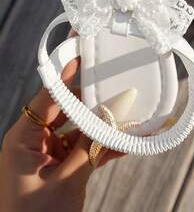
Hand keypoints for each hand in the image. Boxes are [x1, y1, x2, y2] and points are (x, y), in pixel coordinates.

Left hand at [0, 58, 122, 211]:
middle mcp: (34, 141)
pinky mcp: (62, 168)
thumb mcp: (65, 180)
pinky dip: (105, 146)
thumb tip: (114, 112)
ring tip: (132, 113)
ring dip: (105, 125)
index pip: (47, 96)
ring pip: (80, 128)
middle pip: (67, 108)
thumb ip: (91, 144)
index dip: (67, 73)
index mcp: (23, 138)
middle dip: (94, 99)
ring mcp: (49, 154)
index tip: (85, 51)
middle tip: (118, 83)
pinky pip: (85, 149)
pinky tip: (129, 140)